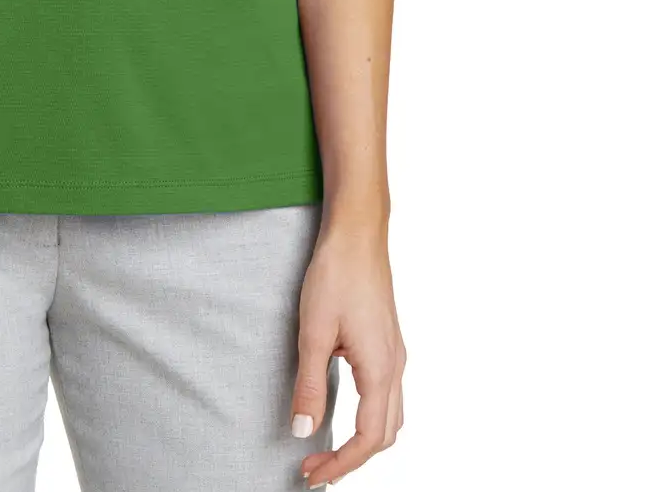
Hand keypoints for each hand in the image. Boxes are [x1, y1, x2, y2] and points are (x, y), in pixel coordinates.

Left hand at [290, 218, 405, 486]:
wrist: (357, 232)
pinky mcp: (388, 342)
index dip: (341, 463)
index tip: (312, 474)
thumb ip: (310, 385)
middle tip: (315, 468)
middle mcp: (395, 366)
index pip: (367, 438)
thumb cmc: (336, 274)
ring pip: (391, 417)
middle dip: (352, 459)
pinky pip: (388, 395)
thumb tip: (304, 431)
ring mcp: (395, 354)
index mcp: (380, 369)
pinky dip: (370, 418)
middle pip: (384, 435)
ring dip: (364, 441)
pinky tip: (345, 412)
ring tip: (330, 449)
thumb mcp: (314, 332)